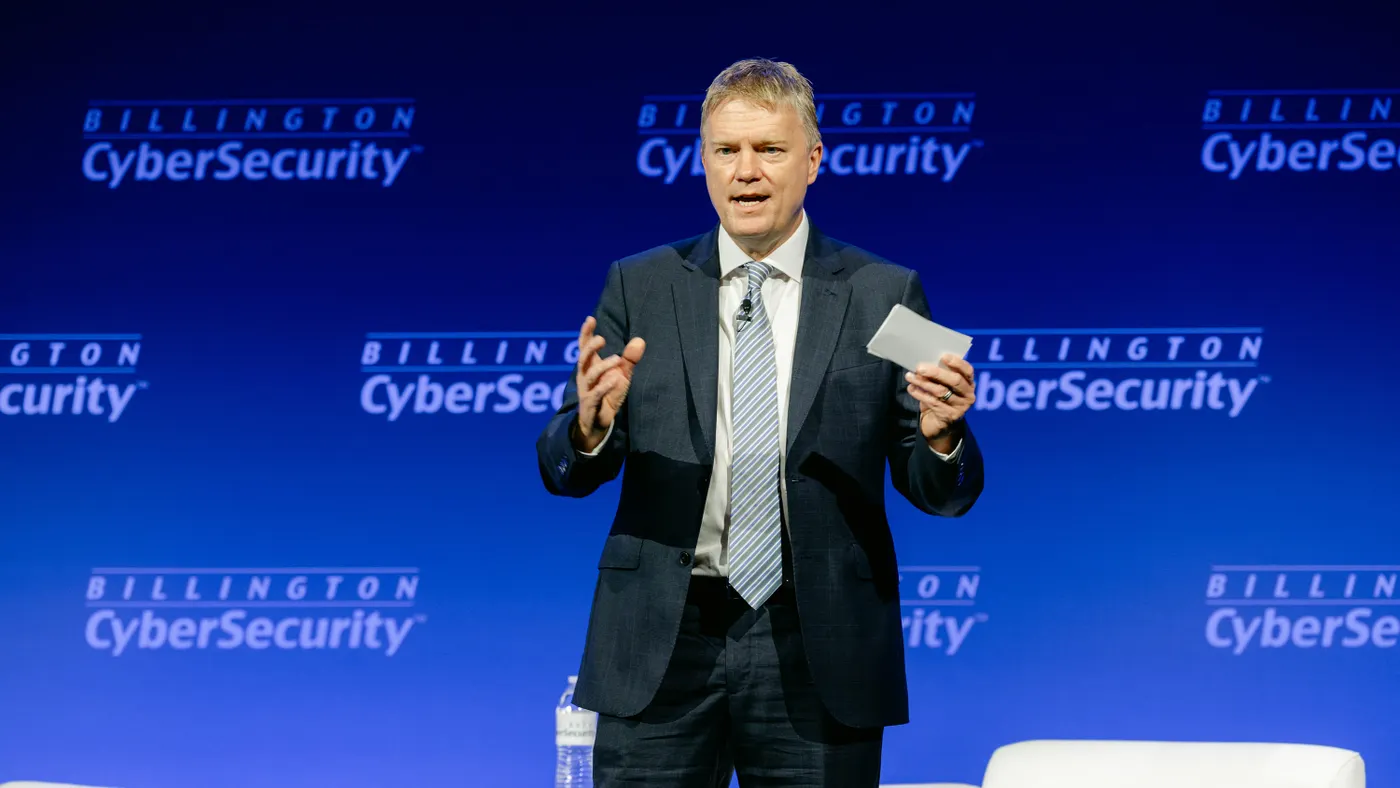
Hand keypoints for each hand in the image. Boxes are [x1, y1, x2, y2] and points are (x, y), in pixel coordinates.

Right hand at [571, 316, 645, 452]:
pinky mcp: (590, 405)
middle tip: (602, 339)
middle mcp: (584, 376)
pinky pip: (595, 394)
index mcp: (590, 366)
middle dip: (590, 347)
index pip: (584, 347)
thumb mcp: (621, 375)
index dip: (585, 333)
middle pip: (583, 358)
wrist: (598, 423)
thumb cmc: (608, 394)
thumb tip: (640, 340)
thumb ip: (629, 359)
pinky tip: (615, 380)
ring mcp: (586, 391)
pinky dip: (604, 387)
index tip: (590, 318)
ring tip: (617, 359)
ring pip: (589, 375)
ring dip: (603, 366)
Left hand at [905, 355, 975, 449]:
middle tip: (920, 368)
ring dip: (923, 383)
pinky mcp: (949, 415)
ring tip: (910, 376)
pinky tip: (911, 388)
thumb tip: (924, 363)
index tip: (943, 357)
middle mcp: (968, 394)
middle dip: (936, 373)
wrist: (940, 424)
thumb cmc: (941, 399)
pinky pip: (933, 402)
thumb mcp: (943, 385)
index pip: (967, 370)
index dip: (957, 363)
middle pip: (954, 380)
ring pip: (941, 391)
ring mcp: (960, 406)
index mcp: (969, 383)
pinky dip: (920, 394)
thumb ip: (939, 375)